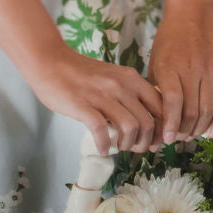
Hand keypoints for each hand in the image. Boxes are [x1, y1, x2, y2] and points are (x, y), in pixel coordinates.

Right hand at [26, 41, 163, 156]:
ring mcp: (102, 95)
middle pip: (148, 121)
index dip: (162, 127)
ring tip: (118, 147)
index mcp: (130, 78)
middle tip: (135, 148)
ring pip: (130, 127)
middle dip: (145, 142)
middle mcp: (121, 85)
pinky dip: (105, 145)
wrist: (51, 63)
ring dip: (127, 144)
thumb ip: (128, 93)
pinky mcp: (84, 106)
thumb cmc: (81, 74)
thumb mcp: (113, 77)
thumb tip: (145, 120)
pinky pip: (103, 131)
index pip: (160, 105)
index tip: (156, 140)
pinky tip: (102, 149)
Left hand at [147, 2, 212, 144]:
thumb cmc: (169, 37)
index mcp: (169, 66)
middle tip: (178, 138)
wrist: (192, 11)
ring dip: (200, 128)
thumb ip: (157, 87)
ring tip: (192, 135)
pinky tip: (212, 131)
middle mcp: (190, 69)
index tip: (166, 139)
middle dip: (184, 131)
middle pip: (191, 110)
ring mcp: (209, 69)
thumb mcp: (155, 60)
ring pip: (207, 108)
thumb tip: (155, 117)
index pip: (172, 103)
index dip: (170, 124)